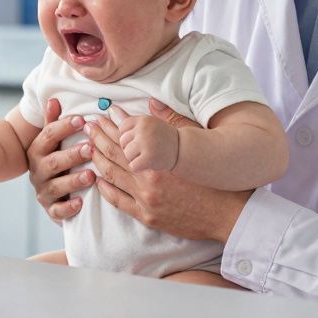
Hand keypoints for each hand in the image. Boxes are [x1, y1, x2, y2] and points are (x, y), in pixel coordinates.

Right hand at [26, 98, 94, 222]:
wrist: (50, 195)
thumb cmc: (57, 161)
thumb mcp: (53, 142)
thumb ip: (54, 122)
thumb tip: (54, 99)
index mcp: (37, 151)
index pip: (48, 136)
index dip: (64, 127)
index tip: (82, 120)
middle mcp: (37, 171)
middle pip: (52, 162)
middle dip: (71, 155)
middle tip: (90, 148)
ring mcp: (43, 191)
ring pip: (55, 187)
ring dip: (73, 180)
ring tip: (91, 176)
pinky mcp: (51, 210)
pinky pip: (57, 211)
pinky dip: (68, 208)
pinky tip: (81, 202)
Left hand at [85, 98, 249, 242]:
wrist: (229, 213)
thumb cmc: (216, 178)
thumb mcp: (195, 143)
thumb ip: (172, 122)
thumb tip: (152, 102)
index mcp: (159, 159)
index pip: (128, 137)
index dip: (114, 124)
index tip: (105, 114)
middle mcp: (149, 178)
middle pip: (116, 153)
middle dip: (100, 137)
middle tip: (89, 126)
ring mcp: (146, 199)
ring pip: (113, 175)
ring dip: (98, 159)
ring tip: (88, 145)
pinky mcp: (148, 216)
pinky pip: (119, 201)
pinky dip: (106, 189)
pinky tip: (98, 179)